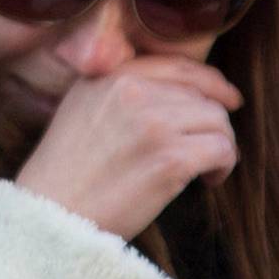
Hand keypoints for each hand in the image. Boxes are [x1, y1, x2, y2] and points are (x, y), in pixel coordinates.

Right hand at [13, 57, 241, 240]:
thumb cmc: (65, 174)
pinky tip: (207, 180)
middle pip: (202, 96)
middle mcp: (131, 93)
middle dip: (210, 124)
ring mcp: (153, 124)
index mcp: (107, 78)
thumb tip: (175, 93)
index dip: (210, 81)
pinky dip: (223, 165)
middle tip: (205, 150)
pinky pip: (222, 149)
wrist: (51, 213)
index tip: (226, 98)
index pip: (176, 65)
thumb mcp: (79, 111)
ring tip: (203, 168)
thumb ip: (116, 92)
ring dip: (219, 145)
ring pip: (217, 121)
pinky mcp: (170, 159)